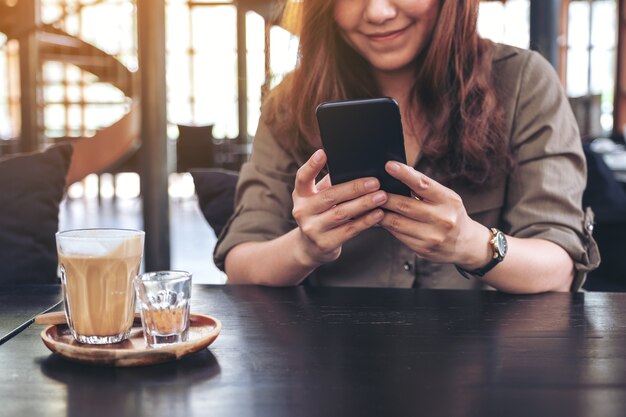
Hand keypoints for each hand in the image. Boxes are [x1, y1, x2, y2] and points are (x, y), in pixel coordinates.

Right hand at [291, 149, 387, 267]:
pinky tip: (378, 214)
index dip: (312, 165)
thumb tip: (358, 167)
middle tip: (375, 182)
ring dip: (364, 204)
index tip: (323, 153)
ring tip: (382, 196)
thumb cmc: (321, 214)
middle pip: (330, 196)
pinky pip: (349, 230)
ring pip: (341, 213)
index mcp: (301, 195)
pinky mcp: (324, 243)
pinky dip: (365, 221)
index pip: (302, 177)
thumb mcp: (319, 198)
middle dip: (354, 188)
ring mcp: (312, 229)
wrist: (311, 247)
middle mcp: (302, 211)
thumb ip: (331, 184)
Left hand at [379, 161, 491, 267]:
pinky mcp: (422, 249)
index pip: (423, 184)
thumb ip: (425, 186)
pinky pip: (397, 235)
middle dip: (384, 197)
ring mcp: (432, 236)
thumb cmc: (451, 214)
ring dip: (379, 213)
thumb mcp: (446, 197)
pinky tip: (377, 219)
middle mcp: (442, 219)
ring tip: (368, 204)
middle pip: (405, 205)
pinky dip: (385, 226)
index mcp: (448, 200)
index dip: (404, 174)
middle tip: (369, 189)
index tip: (389, 166)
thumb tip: (401, 170)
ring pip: (397, 222)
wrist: (465, 244)